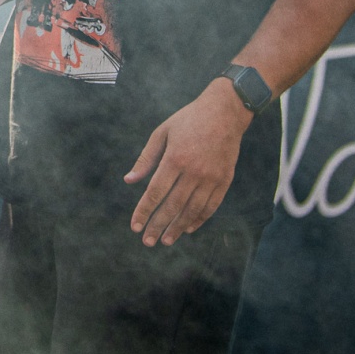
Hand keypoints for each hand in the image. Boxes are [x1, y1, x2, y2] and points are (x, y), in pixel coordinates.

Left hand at [122, 78, 251, 245]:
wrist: (225, 112)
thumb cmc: (188, 120)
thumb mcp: (162, 132)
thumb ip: (146, 159)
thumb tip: (129, 181)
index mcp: (175, 158)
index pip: (155, 192)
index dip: (144, 211)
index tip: (135, 227)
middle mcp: (194, 171)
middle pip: (172, 206)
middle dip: (158, 226)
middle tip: (147, 242)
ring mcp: (211, 178)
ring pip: (192, 210)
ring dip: (177, 227)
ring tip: (166, 240)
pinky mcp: (224, 180)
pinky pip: (211, 206)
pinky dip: (199, 220)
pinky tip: (188, 229)